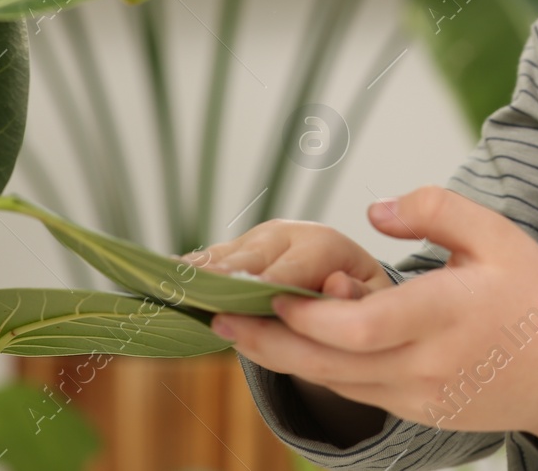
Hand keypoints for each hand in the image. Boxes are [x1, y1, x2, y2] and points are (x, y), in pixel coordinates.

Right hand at [185, 218, 393, 299]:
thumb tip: (338, 288)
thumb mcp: (375, 303)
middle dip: (224, 281)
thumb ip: (360, 299)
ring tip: (167, 286)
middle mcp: (284, 235)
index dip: (267, 287)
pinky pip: (207, 262)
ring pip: (222, 259)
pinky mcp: (233, 251)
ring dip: (197, 275)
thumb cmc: (361, 298)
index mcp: (323, 244)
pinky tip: (163, 280)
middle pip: (247, 261)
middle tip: (195, 298)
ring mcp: (254, 241)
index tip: (241, 302)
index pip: (291, 269)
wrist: (345, 278)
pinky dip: (188, 272)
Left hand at [210, 186, 537, 456]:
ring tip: (239, 330)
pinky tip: (294, 345)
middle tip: (219, 320)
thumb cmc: (534, 293)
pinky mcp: (420, 414)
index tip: (267, 295)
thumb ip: (436, 209)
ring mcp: (422, 398)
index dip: (308, 318)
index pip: (362, 328)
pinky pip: (359, 394)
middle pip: (331, 366)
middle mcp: (429, 366)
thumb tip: (374, 211)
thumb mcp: (496, 233)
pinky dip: (322, 370)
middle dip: (268, 345)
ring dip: (286, 359)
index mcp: (447, 316)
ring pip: (338, 385)